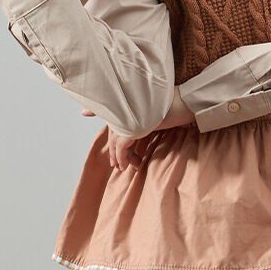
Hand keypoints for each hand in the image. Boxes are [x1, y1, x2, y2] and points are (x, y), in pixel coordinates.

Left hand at [80, 90, 195, 170]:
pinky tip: (125, 164)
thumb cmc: (171, 107)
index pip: (108, 113)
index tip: (87, 117)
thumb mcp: (152, 111)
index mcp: (126, 103)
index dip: (98, 116)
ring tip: (122, 166)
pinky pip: (122, 146)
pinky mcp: (132, 128)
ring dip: (119, 155)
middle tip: (116, 163)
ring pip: (117, 141)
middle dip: (114, 149)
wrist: (183, 104)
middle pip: (113, 132)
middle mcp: (124, 109)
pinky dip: (122, 156)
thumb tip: (118, 118)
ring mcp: (127, 118)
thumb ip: (140, 114)